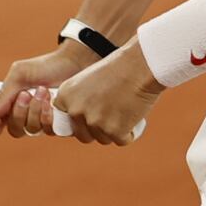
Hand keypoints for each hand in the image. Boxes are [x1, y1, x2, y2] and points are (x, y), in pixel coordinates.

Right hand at [0, 38, 94, 136]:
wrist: (73, 62)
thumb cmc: (45, 66)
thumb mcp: (19, 75)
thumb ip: (4, 95)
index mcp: (12, 104)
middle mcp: (27, 115)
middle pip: (15, 130)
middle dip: (19, 113)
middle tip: (26, 94)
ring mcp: (44, 120)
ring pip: (32, 130)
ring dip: (35, 110)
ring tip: (43, 91)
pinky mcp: (60, 123)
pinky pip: (49, 130)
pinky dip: (48, 116)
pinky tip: (52, 102)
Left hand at [37, 44, 163, 146]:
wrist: (140, 65)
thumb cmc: (119, 68)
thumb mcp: (89, 81)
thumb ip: (82, 100)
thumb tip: (85, 122)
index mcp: (65, 96)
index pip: (68, 121)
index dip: (84, 119)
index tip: (97, 110)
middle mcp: (76, 111)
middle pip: (85, 135)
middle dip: (99, 130)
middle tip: (114, 115)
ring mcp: (94, 122)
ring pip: (104, 139)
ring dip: (115, 131)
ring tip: (126, 111)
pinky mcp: (114, 131)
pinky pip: (122, 140)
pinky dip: (130, 133)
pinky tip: (135, 116)